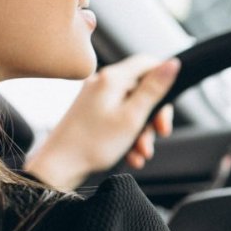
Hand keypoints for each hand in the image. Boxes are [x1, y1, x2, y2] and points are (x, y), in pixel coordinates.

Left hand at [23, 55, 179, 190]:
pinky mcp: (90, 113)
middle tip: (161, 133)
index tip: (168, 103)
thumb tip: (172, 63)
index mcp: (112, 78)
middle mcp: (102, 83)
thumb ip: (154, 89)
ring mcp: (95, 98)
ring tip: (141, 153)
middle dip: (154, 115)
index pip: (147, 63)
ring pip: (132, 108)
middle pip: (141, 89)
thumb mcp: (132, 117)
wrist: (58, 167)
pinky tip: (131, 155)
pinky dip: (128, 136)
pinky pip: (118, 119)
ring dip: (142, 131)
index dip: (164, 79)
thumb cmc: (93, 144)